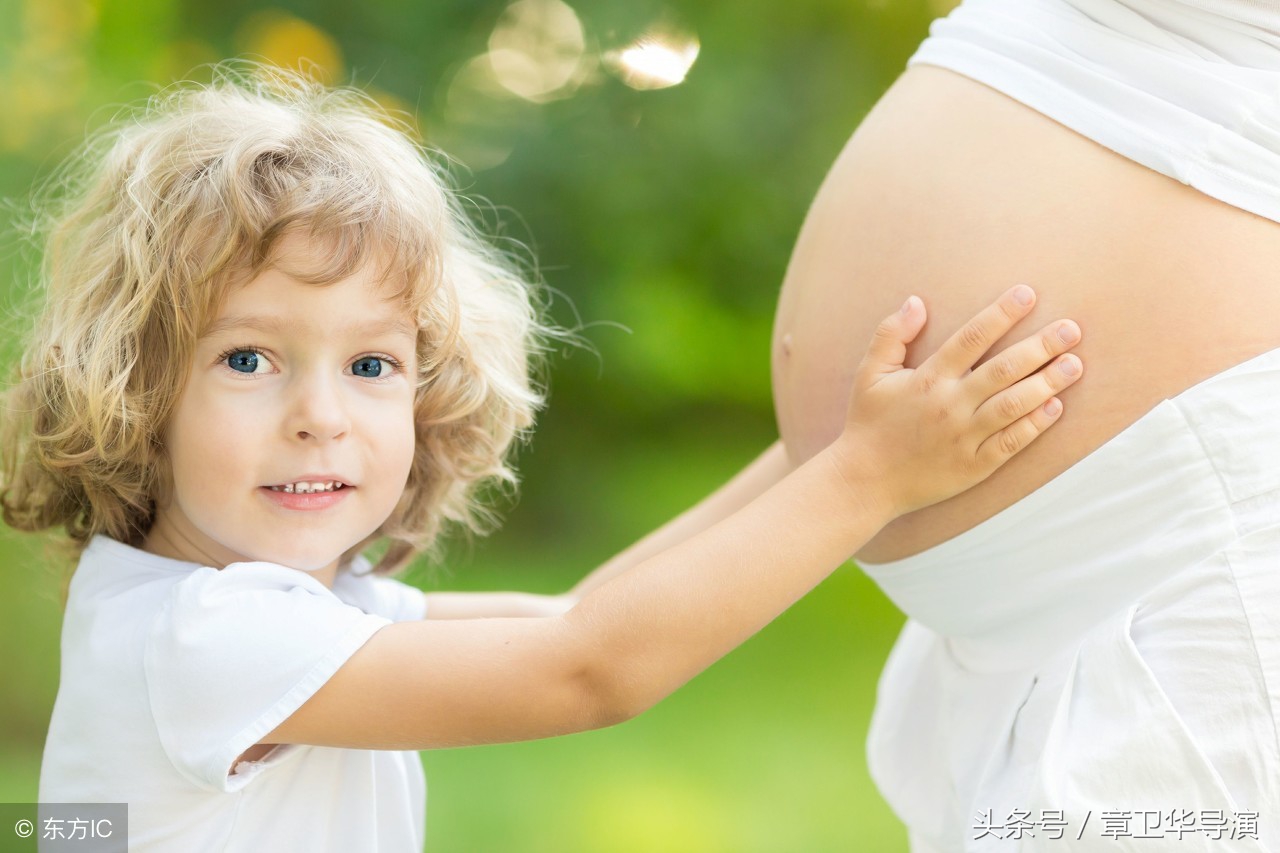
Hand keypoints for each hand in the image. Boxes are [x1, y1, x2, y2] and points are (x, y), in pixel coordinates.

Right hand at [833, 285, 1081, 515]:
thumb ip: (891, 335)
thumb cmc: (868, 423)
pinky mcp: (974, 466)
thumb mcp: (869, 374)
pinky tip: (1056, 407)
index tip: (1027, 294)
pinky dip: (1036, 425)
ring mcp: (965, 437)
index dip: (1002, 313)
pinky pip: (1011, 442)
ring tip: (1075, 365)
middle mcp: (951, 405)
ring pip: (1014, 405)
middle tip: (1072, 329)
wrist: (865, 481)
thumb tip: (916, 302)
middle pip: (1004, 369)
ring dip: (1048, 382)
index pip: (972, 338)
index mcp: (928, 378)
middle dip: (1041, 346)